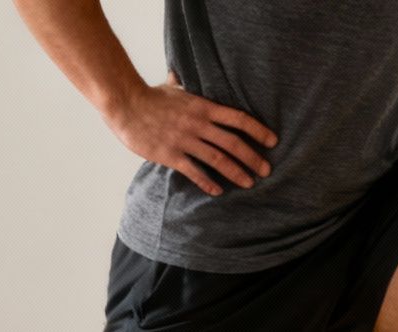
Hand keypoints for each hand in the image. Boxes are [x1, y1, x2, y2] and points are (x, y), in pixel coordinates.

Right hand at [107, 72, 276, 195]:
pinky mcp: (171, 155)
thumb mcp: (171, 87)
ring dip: (237, 172)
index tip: (272, 141)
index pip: (238, 118)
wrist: (125, 104)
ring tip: (249, 183)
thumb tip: (178, 73)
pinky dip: (208, 182)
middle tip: (267, 170)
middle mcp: (198, 124)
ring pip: (218, 159)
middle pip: (233, 142)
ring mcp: (185, 140)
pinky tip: (218, 191)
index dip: (258, 130)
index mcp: (203, 107)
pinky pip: (194, 171)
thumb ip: (181, 84)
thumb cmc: (148, 96)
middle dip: (253, 157)